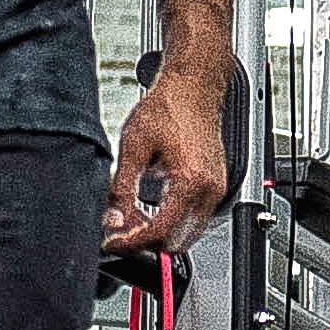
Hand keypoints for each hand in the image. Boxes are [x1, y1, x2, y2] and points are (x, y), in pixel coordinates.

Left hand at [105, 64, 229, 257]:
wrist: (193, 87)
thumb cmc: (169, 107)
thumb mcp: (133, 147)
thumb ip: (121, 188)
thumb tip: (113, 219)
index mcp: (191, 182)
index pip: (160, 231)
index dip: (131, 242)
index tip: (113, 242)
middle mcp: (210, 190)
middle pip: (178, 241)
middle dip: (146, 241)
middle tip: (120, 231)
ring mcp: (216, 189)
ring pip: (188, 232)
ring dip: (160, 231)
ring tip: (131, 216)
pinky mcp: (215, 184)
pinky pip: (194, 216)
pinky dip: (172, 219)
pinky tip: (150, 207)